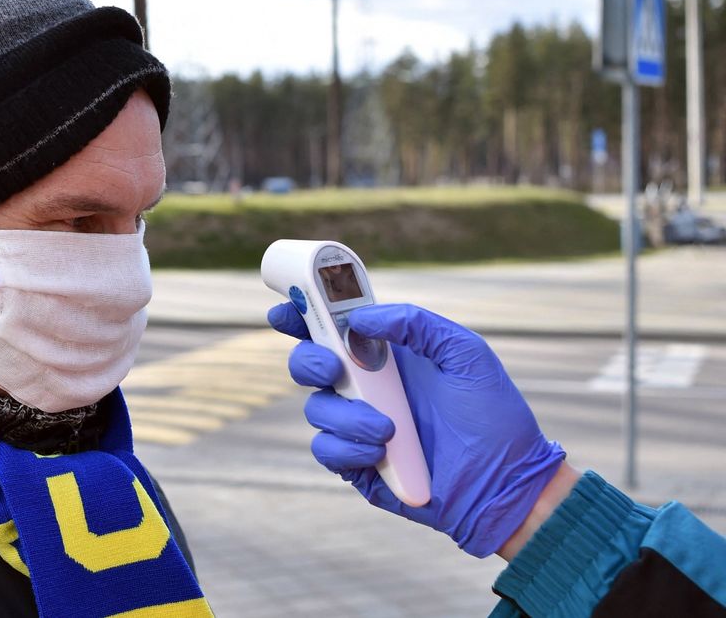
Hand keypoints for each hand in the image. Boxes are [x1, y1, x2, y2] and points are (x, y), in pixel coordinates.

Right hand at [269, 302, 565, 557]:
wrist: (507, 482)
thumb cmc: (492, 416)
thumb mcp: (465, 353)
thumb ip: (416, 324)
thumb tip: (360, 319)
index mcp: (384, 356)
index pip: (330, 329)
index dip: (299, 316)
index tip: (284, 310)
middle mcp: (365, 388)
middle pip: (307, 365)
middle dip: (309, 361)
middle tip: (333, 367)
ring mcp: (358, 426)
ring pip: (316, 410)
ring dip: (346, 416)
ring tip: (388, 429)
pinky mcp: (358, 465)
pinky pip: (327, 450)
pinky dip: (347, 448)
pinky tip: (380, 452)